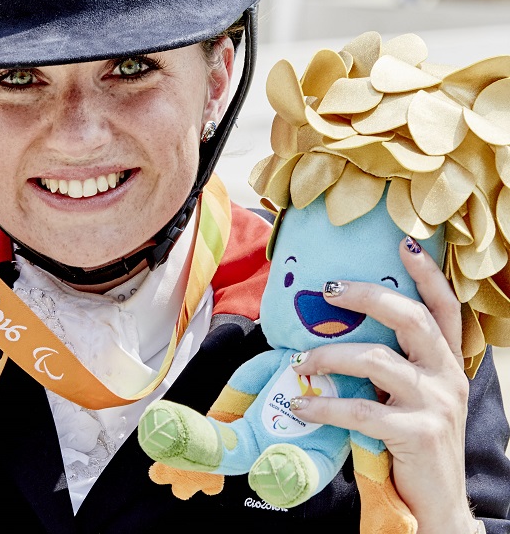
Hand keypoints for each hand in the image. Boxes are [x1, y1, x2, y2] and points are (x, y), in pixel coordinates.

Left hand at [286, 237, 473, 533]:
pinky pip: (361, 410)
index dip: (426, 273)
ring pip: (378, 360)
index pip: (444, 306)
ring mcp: (436, 404)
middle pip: (411, 318)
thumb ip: (388, 363)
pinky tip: (301, 407)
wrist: (435, 506)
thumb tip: (334, 331)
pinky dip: (324, 406)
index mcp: (445, 361)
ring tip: (301, 362)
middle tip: (329, 289)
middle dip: (367, 296)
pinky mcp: (418, 434)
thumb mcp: (409, 394)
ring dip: (330, 355)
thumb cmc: (411, 441)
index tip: (402, 243)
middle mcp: (446, 375)